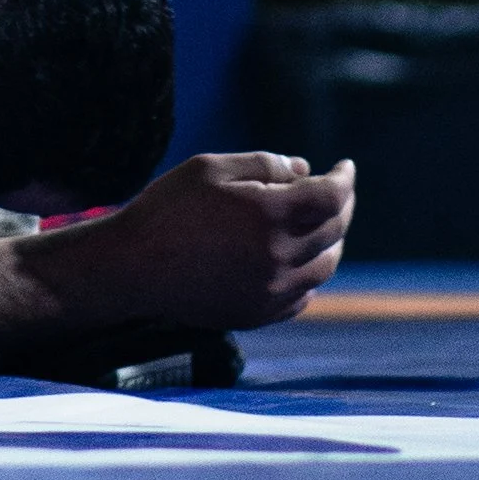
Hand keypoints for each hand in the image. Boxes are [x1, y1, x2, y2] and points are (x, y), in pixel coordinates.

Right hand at [39, 149, 355, 332]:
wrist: (133, 267)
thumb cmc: (168, 208)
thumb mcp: (210, 168)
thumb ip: (263, 165)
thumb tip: (305, 169)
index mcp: (269, 215)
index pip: (331, 197)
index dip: (344, 179)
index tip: (345, 166)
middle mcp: (279, 258)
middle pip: (334, 231)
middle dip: (341, 206)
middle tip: (337, 191)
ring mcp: (271, 292)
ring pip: (325, 267)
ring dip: (331, 242)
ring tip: (321, 225)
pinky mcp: (259, 314)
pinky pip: (302, 295)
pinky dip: (309, 274)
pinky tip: (296, 260)